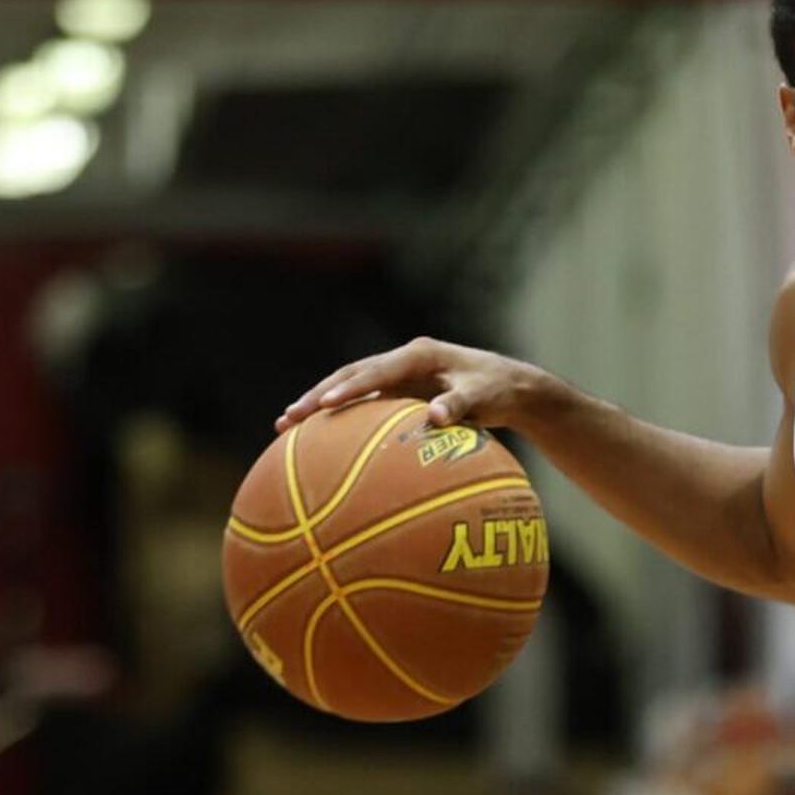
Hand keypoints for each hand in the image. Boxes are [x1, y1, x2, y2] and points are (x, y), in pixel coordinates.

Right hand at [275, 337, 553, 436]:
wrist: (508, 386)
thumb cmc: (497, 389)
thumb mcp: (483, 396)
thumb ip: (460, 404)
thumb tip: (435, 417)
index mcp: (418, 355)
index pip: (376, 371)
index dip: (349, 388)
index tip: (324, 403)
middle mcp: (402, 361)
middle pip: (351, 376)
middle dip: (318, 395)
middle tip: (289, 418)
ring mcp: (398, 375)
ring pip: (350, 387)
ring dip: (319, 404)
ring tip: (285, 426)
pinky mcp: (398, 391)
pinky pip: (362, 403)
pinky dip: (339, 416)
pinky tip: (315, 440)